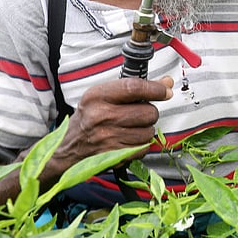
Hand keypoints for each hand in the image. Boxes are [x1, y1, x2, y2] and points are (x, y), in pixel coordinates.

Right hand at [54, 76, 173, 166]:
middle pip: (148, 112)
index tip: (166, 90)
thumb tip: (167, 82)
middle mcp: (101, 116)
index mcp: (97, 96)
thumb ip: (137, 88)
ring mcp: (108, 137)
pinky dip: (141, 145)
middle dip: (149, 112)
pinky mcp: (114, 155)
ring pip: (149, 131)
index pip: (134, 88)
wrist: (70, 146)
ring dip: (145, 129)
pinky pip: (144, 148)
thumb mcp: (105, 96)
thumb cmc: (91, 117)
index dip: (156, 89)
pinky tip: (129, 140)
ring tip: (130, 127)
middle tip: (137, 114)